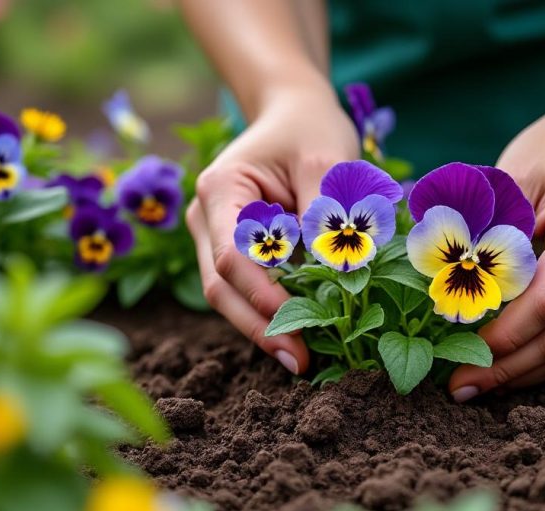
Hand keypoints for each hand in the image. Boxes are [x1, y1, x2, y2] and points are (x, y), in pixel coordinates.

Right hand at [187, 85, 358, 373]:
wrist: (295, 113)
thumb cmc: (310, 129)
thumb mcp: (326, 159)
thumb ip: (326, 214)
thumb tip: (337, 273)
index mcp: (219, 190)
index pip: (232, 257)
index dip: (262, 297)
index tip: (298, 328)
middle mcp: (206, 218)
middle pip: (222, 287)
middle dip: (260, 328)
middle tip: (300, 363)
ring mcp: (214, 237)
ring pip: (231, 296)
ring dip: (265, 328)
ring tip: (305, 359)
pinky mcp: (236, 252)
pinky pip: (249, 290)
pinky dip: (273, 313)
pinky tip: (303, 337)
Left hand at [448, 96, 544, 400]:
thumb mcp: (513, 174)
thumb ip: (484, 230)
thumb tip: (440, 289)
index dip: (500, 340)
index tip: (456, 359)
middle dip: (505, 370)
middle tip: (456, 389)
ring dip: (522, 375)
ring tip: (474, 386)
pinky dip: (542, 363)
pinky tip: (504, 369)